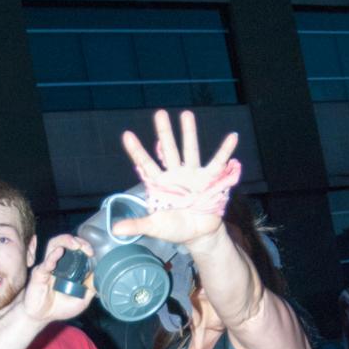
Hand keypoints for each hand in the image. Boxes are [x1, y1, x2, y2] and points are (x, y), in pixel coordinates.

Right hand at [23, 233, 94, 322]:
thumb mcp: (82, 300)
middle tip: (86, 248)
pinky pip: (45, 263)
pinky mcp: (39, 274)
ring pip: (54, 245)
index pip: (75, 249)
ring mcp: (48, 267)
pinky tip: (59, 252)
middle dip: (77, 240)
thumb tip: (101, 277)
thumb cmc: (59, 307)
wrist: (42, 317)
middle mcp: (58, 263)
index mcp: (68, 267)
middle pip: (65, 242)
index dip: (84, 246)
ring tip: (75, 245)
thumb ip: (90, 288)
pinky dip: (52, 256)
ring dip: (65, 241)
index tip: (92, 252)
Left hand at [114, 110, 240, 246]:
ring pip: (190, 151)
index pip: (146, 164)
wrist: (198, 235)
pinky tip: (232, 137)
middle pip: (168, 150)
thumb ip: (137, 225)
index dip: (137, 151)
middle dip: (164, 132)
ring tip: (186, 114)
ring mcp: (193, 175)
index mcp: (160, 184)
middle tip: (160, 113)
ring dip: (189, 133)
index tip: (127, 135)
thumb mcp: (155, 227)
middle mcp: (175, 175)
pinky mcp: (210, 181)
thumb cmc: (174, 229)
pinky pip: (218, 163)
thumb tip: (115, 229)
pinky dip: (226, 151)